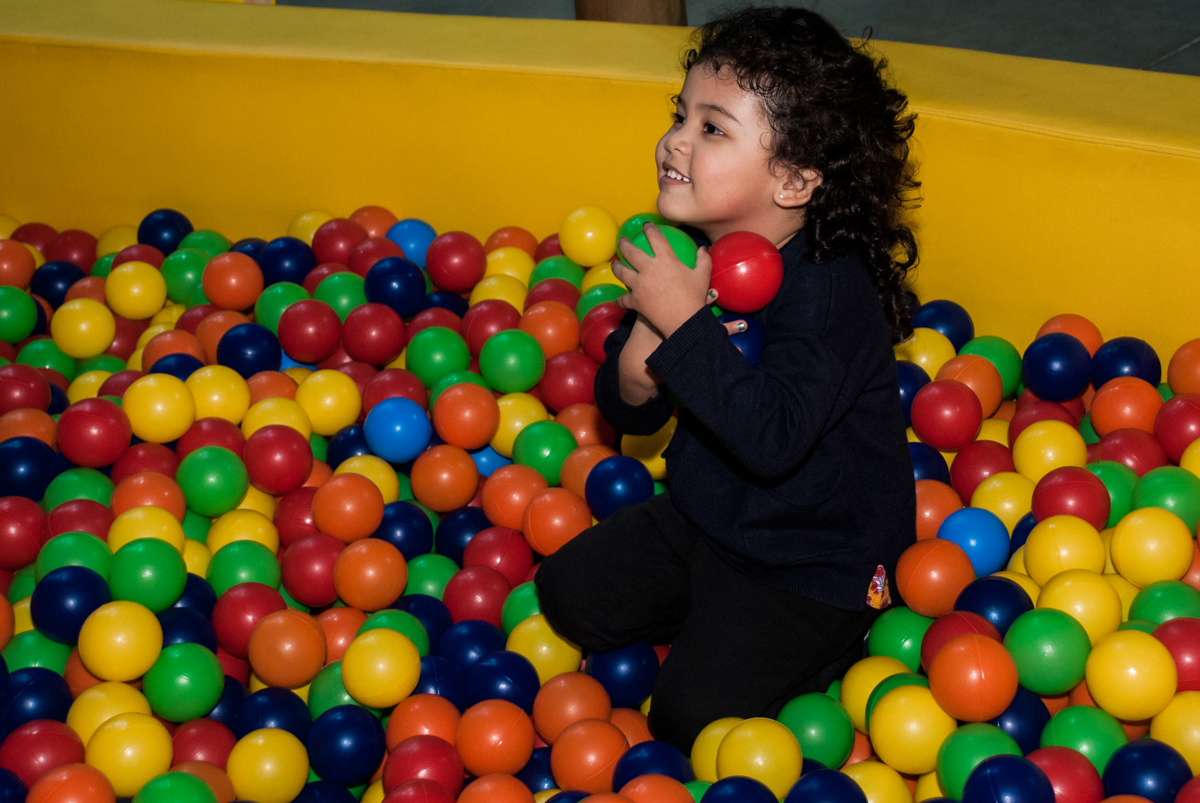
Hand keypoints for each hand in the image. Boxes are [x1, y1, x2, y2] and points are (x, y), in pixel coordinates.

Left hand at [610, 225, 746, 338]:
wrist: (684, 322)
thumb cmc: (695, 298)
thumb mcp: (703, 276)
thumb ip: (703, 259)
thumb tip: (703, 248)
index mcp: (665, 259)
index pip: (654, 237)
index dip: (649, 228)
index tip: (645, 225)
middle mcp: (648, 269)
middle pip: (630, 251)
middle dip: (624, 243)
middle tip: (622, 241)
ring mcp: (639, 285)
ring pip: (621, 272)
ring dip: (616, 266)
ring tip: (615, 264)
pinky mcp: (635, 301)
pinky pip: (624, 298)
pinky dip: (622, 299)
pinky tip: (620, 299)